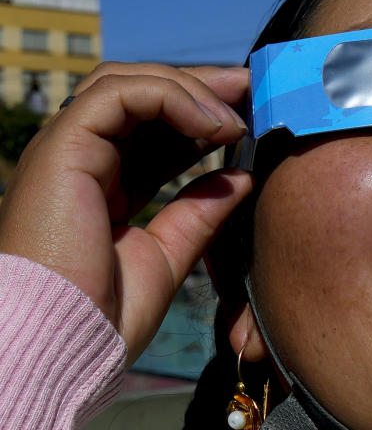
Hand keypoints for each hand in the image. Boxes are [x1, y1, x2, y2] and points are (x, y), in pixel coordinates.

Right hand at [0, 63, 253, 363]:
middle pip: (140, 95)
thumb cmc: (104, 317)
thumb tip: (241, 175)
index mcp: (103, 184)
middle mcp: (81, 160)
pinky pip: (118, 95)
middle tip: (251, 89)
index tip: (249, 115)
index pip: (152, 128)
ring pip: (128, 84)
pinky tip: (211, 125)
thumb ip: (200, 212)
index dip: (200, 114)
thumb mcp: (169, 255)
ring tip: (236, 117)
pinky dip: (170, 97)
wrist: (62, 346)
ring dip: (190, 90)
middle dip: (199, 87)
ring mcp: (67, 151)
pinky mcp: (62, 148)